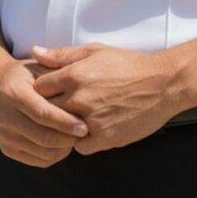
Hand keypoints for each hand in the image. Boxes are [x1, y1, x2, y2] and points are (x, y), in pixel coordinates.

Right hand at [0, 57, 88, 167]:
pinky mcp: (6, 149)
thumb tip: (82, 92)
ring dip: (63, 148)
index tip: (84, 126)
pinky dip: (54, 155)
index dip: (65, 122)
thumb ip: (56, 77)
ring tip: (77, 137)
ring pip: (42, 152)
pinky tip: (64, 144)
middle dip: (68, 139)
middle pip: (43, 137)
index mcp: (13, 94)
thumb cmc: (23, 75)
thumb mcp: (37, 67)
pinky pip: (36, 160)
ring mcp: (5, 136)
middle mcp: (6, 117)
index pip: (43, 114)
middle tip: (86, 133)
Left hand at [30, 43, 178, 154]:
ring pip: (61, 131)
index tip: (48, 93)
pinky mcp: (104, 137)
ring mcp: (91, 120)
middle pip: (46, 111)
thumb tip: (34, 52)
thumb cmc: (128, 64)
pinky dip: (82, 140)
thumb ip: (62, 54)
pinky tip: (90, 129)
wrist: (162, 84)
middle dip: (48, 111)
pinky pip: (80, 146)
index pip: (39, 88)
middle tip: (57, 109)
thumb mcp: (95, 51)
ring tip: (73, 120)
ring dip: (64, 128)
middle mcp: (79, 98)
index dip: (41, 91)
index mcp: (75, 74)